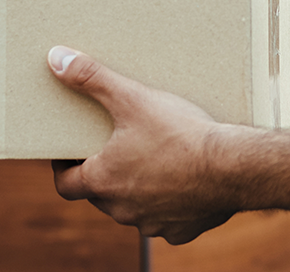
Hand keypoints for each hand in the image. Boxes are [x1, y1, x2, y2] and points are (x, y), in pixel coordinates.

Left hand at [46, 45, 239, 244]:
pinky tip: (179, 182)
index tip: (69, 152)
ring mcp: (152, 223)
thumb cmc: (180, 133)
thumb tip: (56, 58)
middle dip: (101, 174)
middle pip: (99, 196)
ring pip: (132, 209)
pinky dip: (167, 204)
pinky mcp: (180, 230)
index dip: (63, 168)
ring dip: (134, 191)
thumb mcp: (131, 98)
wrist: (233, 166)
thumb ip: (91, 78)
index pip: (65, 184)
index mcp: (104, 181)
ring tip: (147, 161)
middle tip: (111, 147)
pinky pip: (165, 220)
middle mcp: (122, 209)